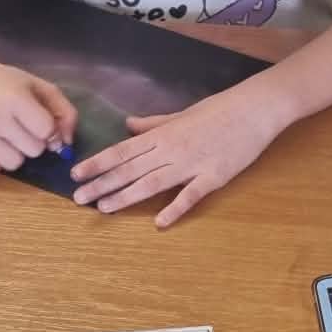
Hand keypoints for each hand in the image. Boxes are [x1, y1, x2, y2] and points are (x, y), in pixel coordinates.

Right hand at [0, 57, 76, 178]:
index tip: (41, 122)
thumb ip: (63, 110)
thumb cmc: (5, 83)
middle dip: (34, 141)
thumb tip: (67, 142)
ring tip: (7, 137)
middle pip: (33, 150)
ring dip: (16, 154)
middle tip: (22, 127)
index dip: (50, 129)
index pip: (46, 130)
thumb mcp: (38, 86)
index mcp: (15, 98)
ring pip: (13, 164)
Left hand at [70, 88, 282, 226]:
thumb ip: (154, 123)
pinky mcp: (214, 176)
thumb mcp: (182, 113)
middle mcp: (172, 149)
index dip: (98, 163)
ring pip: (152, 183)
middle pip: (131, 169)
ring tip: (104, 208)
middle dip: (102, 184)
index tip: (76, 174)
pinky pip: (191, 195)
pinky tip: (159, 222)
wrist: (255, 108)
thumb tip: (127, 126)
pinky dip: (175, 208)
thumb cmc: (220, 109)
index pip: (123, 150)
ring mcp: (192, 163)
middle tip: (78, 198)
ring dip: (126, 196)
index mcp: (163, 133)